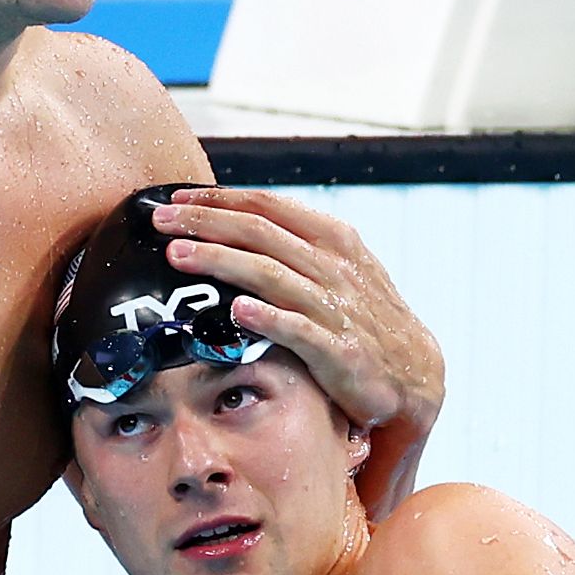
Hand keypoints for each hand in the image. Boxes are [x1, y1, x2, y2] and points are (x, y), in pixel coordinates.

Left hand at [153, 187, 443, 509]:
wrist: (415, 375)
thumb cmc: (364, 319)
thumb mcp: (337, 269)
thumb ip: (294, 247)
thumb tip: (235, 224)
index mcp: (332, 239)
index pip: (267, 206)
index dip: (218, 199)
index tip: (176, 199)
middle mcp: (333, 266)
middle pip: (259, 232)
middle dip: (204, 222)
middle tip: (159, 221)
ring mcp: (336, 308)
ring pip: (270, 274)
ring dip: (221, 261)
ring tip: (178, 255)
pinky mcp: (339, 351)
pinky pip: (298, 329)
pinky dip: (268, 317)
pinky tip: (237, 310)